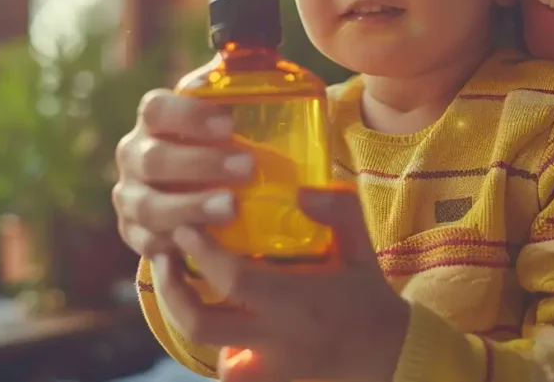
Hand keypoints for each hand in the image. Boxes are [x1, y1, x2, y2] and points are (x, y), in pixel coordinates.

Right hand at [113, 89, 254, 257]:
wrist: (185, 191)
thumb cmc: (213, 144)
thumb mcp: (221, 116)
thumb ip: (234, 91)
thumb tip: (260, 62)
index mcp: (152, 121)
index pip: (157, 109)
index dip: (189, 116)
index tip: (230, 124)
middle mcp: (132, 155)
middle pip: (153, 159)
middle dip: (201, 164)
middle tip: (246, 167)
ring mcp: (129, 196)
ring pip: (149, 205)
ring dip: (191, 207)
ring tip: (232, 208)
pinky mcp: (134, 233)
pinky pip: (148, 242)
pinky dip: (174, 244)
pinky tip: (202, 243)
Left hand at [156, 186, 410, 381]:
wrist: (390, 356)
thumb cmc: (370, 296)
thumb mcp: (360, 247)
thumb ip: (337, 211)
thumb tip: (300, 190)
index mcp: (296, 300)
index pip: (232, 278)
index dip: (201, 252)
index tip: (186, 227)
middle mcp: (276, 338)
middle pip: (199, 323)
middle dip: (170, 290)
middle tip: (162, 258)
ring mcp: (269, 367)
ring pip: (206, 351)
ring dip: (187, 320)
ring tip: (178, 285)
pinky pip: (231, 370)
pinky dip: (217, 347)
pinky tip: (216, 317)